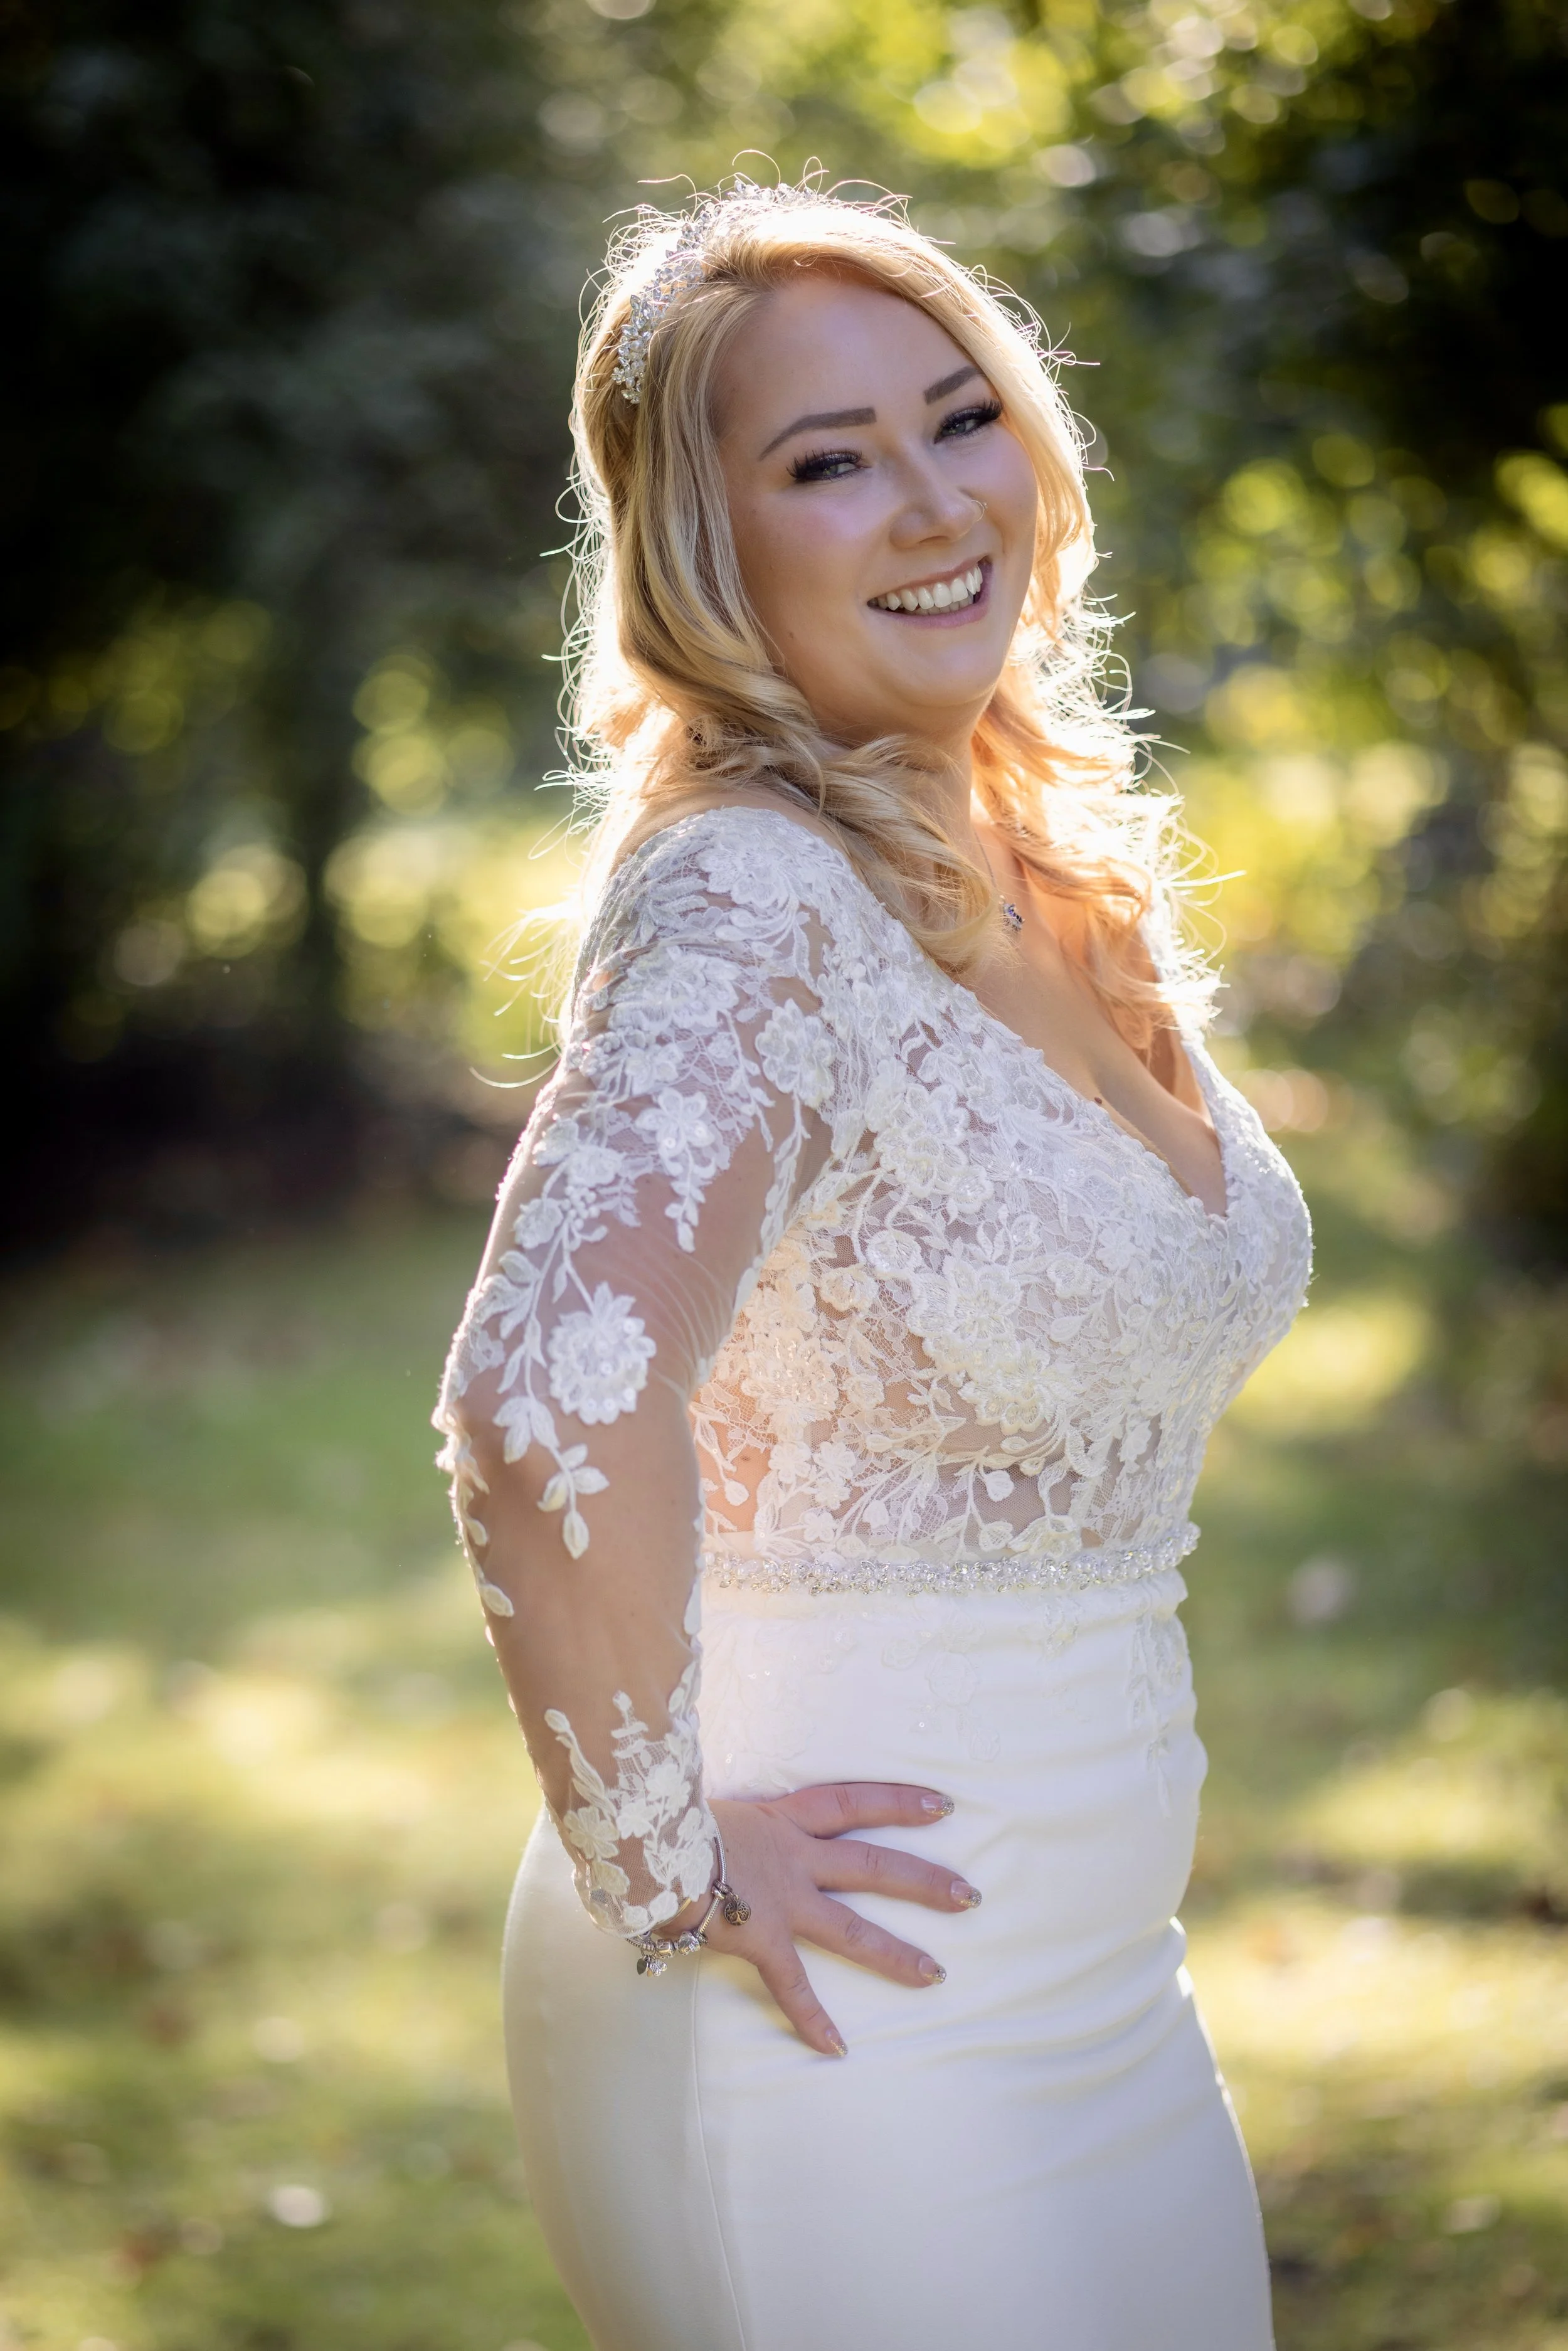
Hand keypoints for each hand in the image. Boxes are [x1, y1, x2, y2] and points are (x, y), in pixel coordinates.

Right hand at [686, 1783, 981, 2056]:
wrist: (641, 1842)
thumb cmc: (662, 1817)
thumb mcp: (707, 1802)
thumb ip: (730, 1816)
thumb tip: (714, 1816)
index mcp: (782, 1818)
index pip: (852, 1802)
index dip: (898, 1802)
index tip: (943, 1806)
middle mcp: (792, 1856)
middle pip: (872, 1865)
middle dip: (923, 1882)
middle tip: (970, 1896)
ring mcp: (779, 1900)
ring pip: (850, 1928)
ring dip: (894, 1952)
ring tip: (936, 1975)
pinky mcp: (759, 1938)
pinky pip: (791, 1986)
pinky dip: (812, 2018)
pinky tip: (837, 2049)